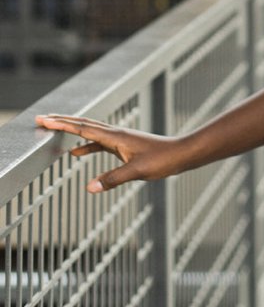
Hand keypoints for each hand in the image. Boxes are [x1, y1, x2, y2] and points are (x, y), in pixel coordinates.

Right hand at [35, 114, 188, 192]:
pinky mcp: (123, 146)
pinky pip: (98, 143)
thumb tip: (89, 188)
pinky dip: (85, 146)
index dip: (62, 125)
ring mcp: (118, 138)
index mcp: (115, 136)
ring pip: (89, 131)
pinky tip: (76, 153)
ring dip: (71, 130)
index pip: (83, 128)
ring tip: (53, 130)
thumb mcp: (137, 172)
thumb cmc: (161, 160)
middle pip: (83, 124)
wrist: (180, 154)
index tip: (45, 121)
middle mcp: (115, 133)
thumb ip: (112, 179)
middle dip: (61, 121)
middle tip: (41, 119)